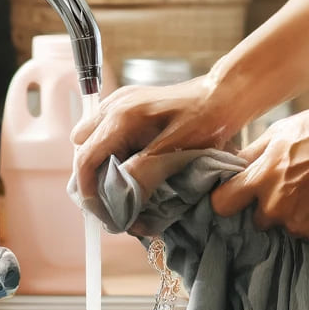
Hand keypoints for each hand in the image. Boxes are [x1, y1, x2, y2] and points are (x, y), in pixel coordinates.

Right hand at [71, 75, 238, 200]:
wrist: (224, 94)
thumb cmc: (207, 119)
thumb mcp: (177, 150)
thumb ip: (145, 171)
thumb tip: (121, 199)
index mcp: (122, 117)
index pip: (86, 158)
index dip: (89, 192)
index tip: (105, 215)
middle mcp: (114, 107)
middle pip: (84, 151)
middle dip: (95, 180)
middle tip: (117, 205)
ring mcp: (120, 104)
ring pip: (92, 143)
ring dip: (104, 168)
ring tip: (127, 190)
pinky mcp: (128, 106)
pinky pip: (107, 134)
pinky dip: (114, 155)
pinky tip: (134, 168)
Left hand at [211, 98, 308, 246]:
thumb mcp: (280, 132)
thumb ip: (251, 155)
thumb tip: (228, 168)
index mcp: (261, 178)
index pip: (222, 204)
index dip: (227, 201)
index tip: (236, 197)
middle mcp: (277, 206)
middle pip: (257, 222)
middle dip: (268, 208)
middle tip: (290, 187)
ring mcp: (302, 224)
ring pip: (286, 230)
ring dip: (295, 217)